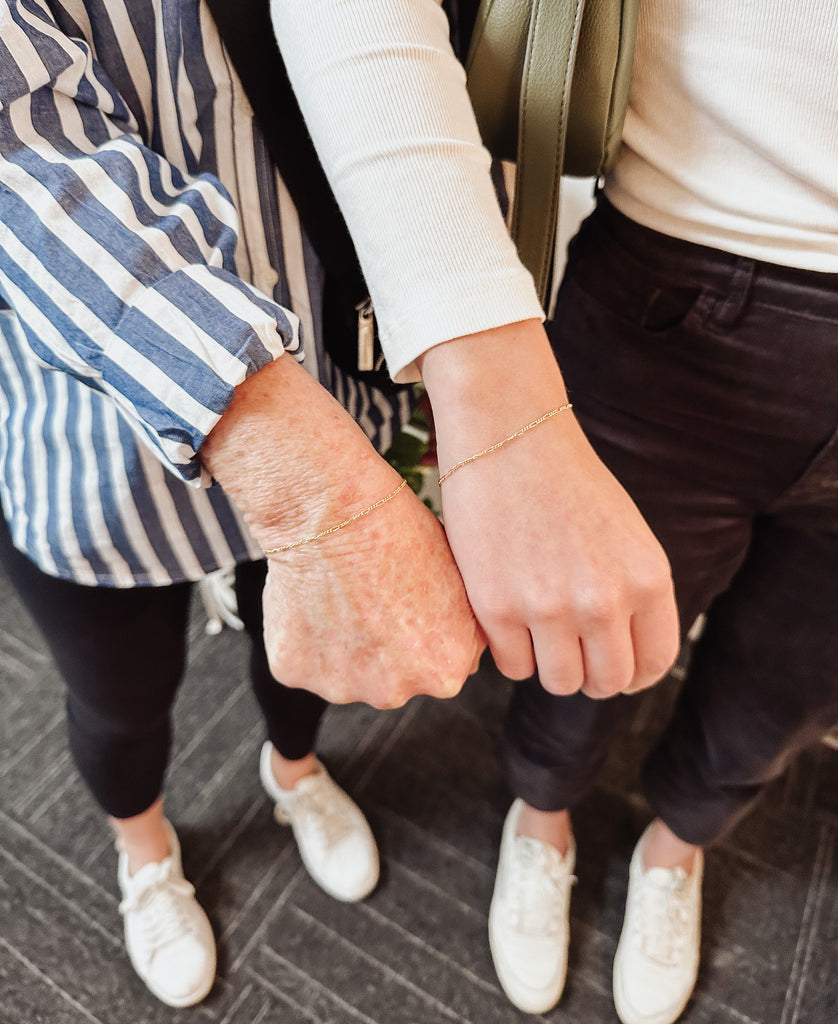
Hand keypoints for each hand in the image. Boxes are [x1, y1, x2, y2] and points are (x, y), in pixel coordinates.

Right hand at [201, 357, 483, 707]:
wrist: (334, 509)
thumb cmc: (399, 532)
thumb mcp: (461, 581)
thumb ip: (466, 629)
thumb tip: (468, 645)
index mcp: (447, 672)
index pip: (445, 664)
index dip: (429, 631)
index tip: (413, 602)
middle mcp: (397, 692)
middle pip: (396, 677)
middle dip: (387, 649)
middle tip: (375, 598)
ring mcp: (342, 688)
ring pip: (349, 674)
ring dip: (346, 647)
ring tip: (342, 595)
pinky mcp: (293, 673)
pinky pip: (305, 663)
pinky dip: (306, 639)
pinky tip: (313, 599)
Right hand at [419, 321, 678, 697]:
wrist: (509, 435)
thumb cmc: (567, 483)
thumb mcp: (627, 536)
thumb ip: (633, 595)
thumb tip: (624, 660)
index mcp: (648, 579)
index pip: (654, 664)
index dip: (632, 675)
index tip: (612, 668)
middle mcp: (605, 600)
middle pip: (605, 683)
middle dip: (588, 675)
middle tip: (569, 650)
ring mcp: (549, 607)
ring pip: (558, 682)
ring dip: (548, 665)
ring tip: (536, 630)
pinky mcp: (497, 607)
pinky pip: (512, 665)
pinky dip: (510, 650)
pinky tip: (506, 614)